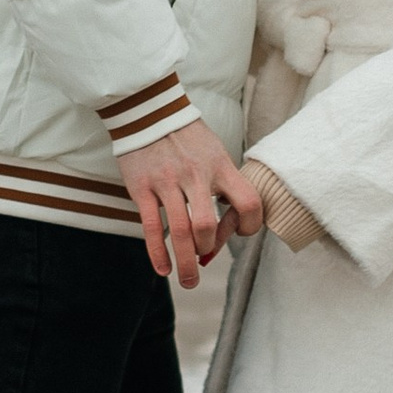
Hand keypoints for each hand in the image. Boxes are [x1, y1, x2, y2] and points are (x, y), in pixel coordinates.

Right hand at [120, 118, 263, 286]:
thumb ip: (223, 185)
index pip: (249, 202)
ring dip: (186, 264)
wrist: (148, 111)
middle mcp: (196, 175)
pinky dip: (158, 254)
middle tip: (204, 259)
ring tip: (189, 281)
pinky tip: (163, 270)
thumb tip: (225, 228)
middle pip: (208, 225)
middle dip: (209, 249)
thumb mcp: (214, 152)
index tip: (240, 233)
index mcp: (220, 166)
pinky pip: (151, 227)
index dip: (250, 225)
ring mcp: (167, 182)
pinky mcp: (142, 187)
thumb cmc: (187, 138)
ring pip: (180, 232)